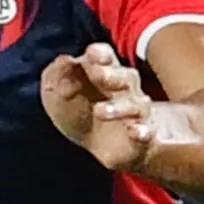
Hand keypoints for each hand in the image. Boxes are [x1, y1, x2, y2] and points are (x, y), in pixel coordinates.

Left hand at [41, 42, 157, 172]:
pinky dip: (143, 132)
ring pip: (136, 105)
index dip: (100, 54)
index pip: (105, 57)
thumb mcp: (57, 96)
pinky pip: (147, 132)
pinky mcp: (143, 136)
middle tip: (98, 74)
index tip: (91, 55)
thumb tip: (64, 61)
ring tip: (99, 111)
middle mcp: (125, 89)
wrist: (100, 148)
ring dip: (118, 107)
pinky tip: (135, 132)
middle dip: (112, 74)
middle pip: (125, 76)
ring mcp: (137, 112)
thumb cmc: (78, 114)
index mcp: (103, 73)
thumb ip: (55, 77)